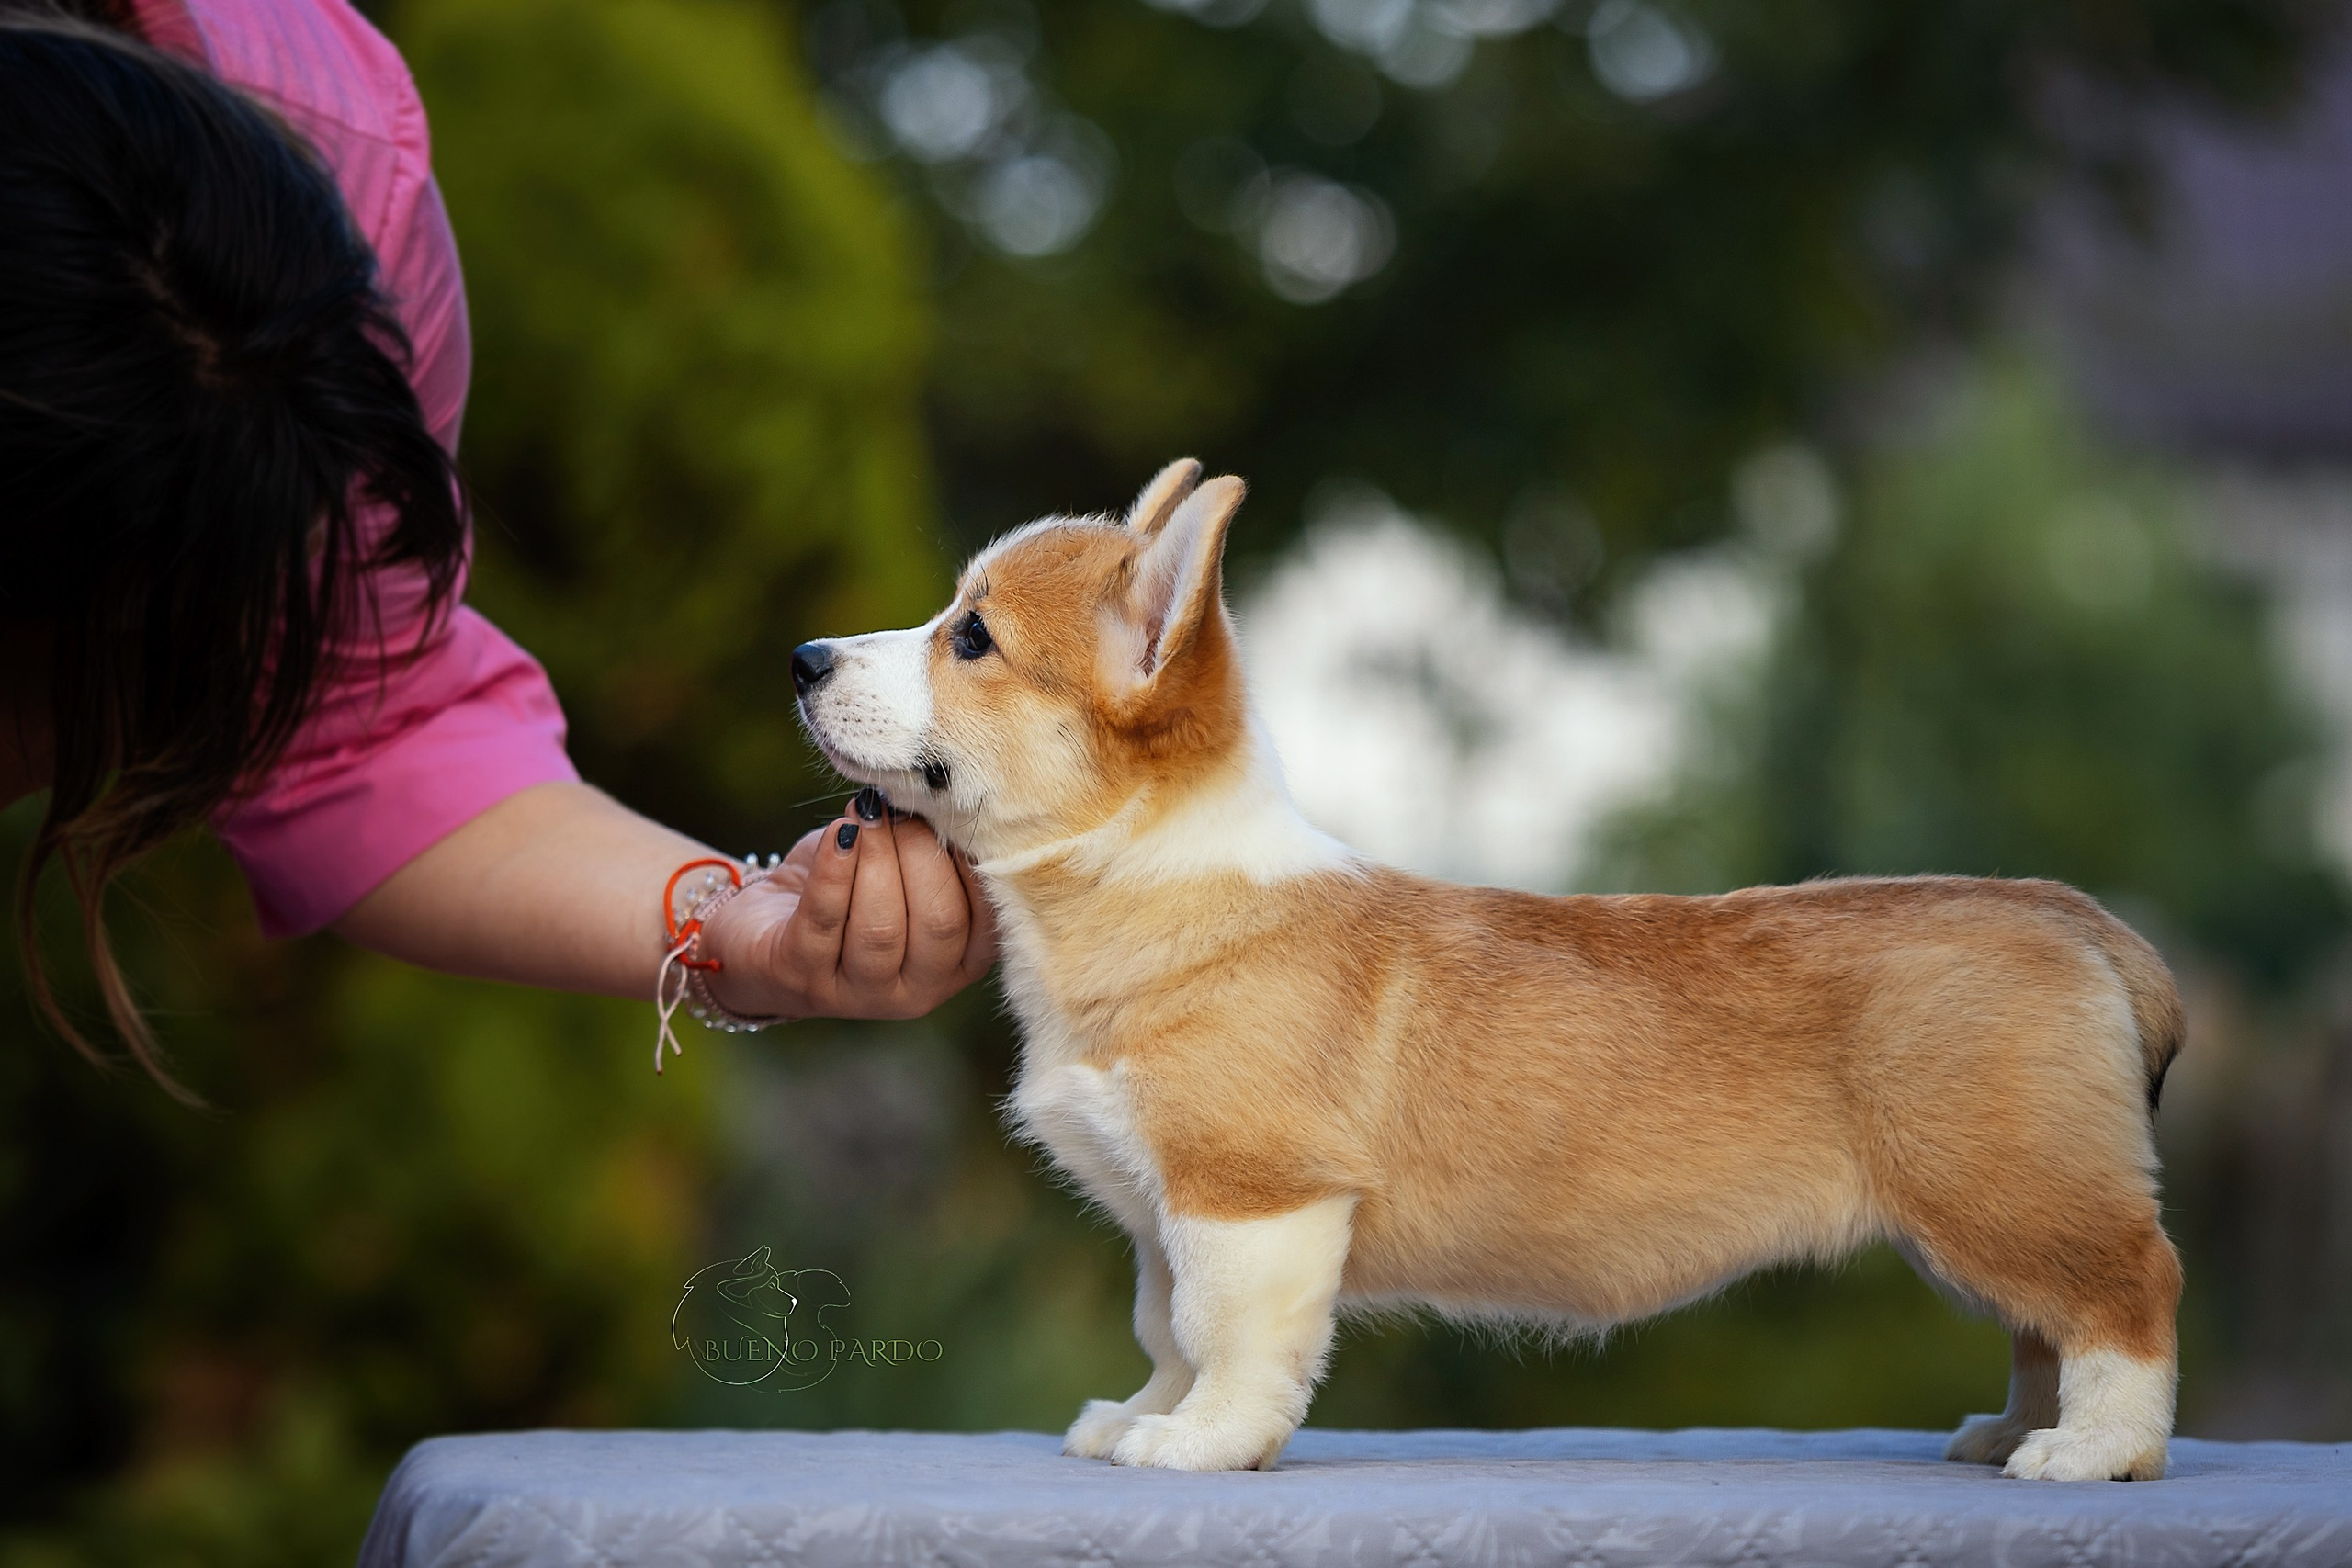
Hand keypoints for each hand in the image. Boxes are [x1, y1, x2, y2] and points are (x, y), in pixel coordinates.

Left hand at [697, 791, 995, 1020]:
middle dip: (921, 853)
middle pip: (939, 923)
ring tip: (866, 812)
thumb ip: (931, 844)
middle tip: (900, 809)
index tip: (954, 809)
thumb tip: (943, 791)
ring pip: (881, 927)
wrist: (760, 927)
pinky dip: (835, 867)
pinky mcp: (802, 978)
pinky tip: (840, 832)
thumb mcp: (902, 868)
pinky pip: (825, 919)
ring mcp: (860, 994)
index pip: (989, 919)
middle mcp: (919, 991)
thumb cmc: (847, 889)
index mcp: (958, 964)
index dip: (974, 859)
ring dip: (876, 856)